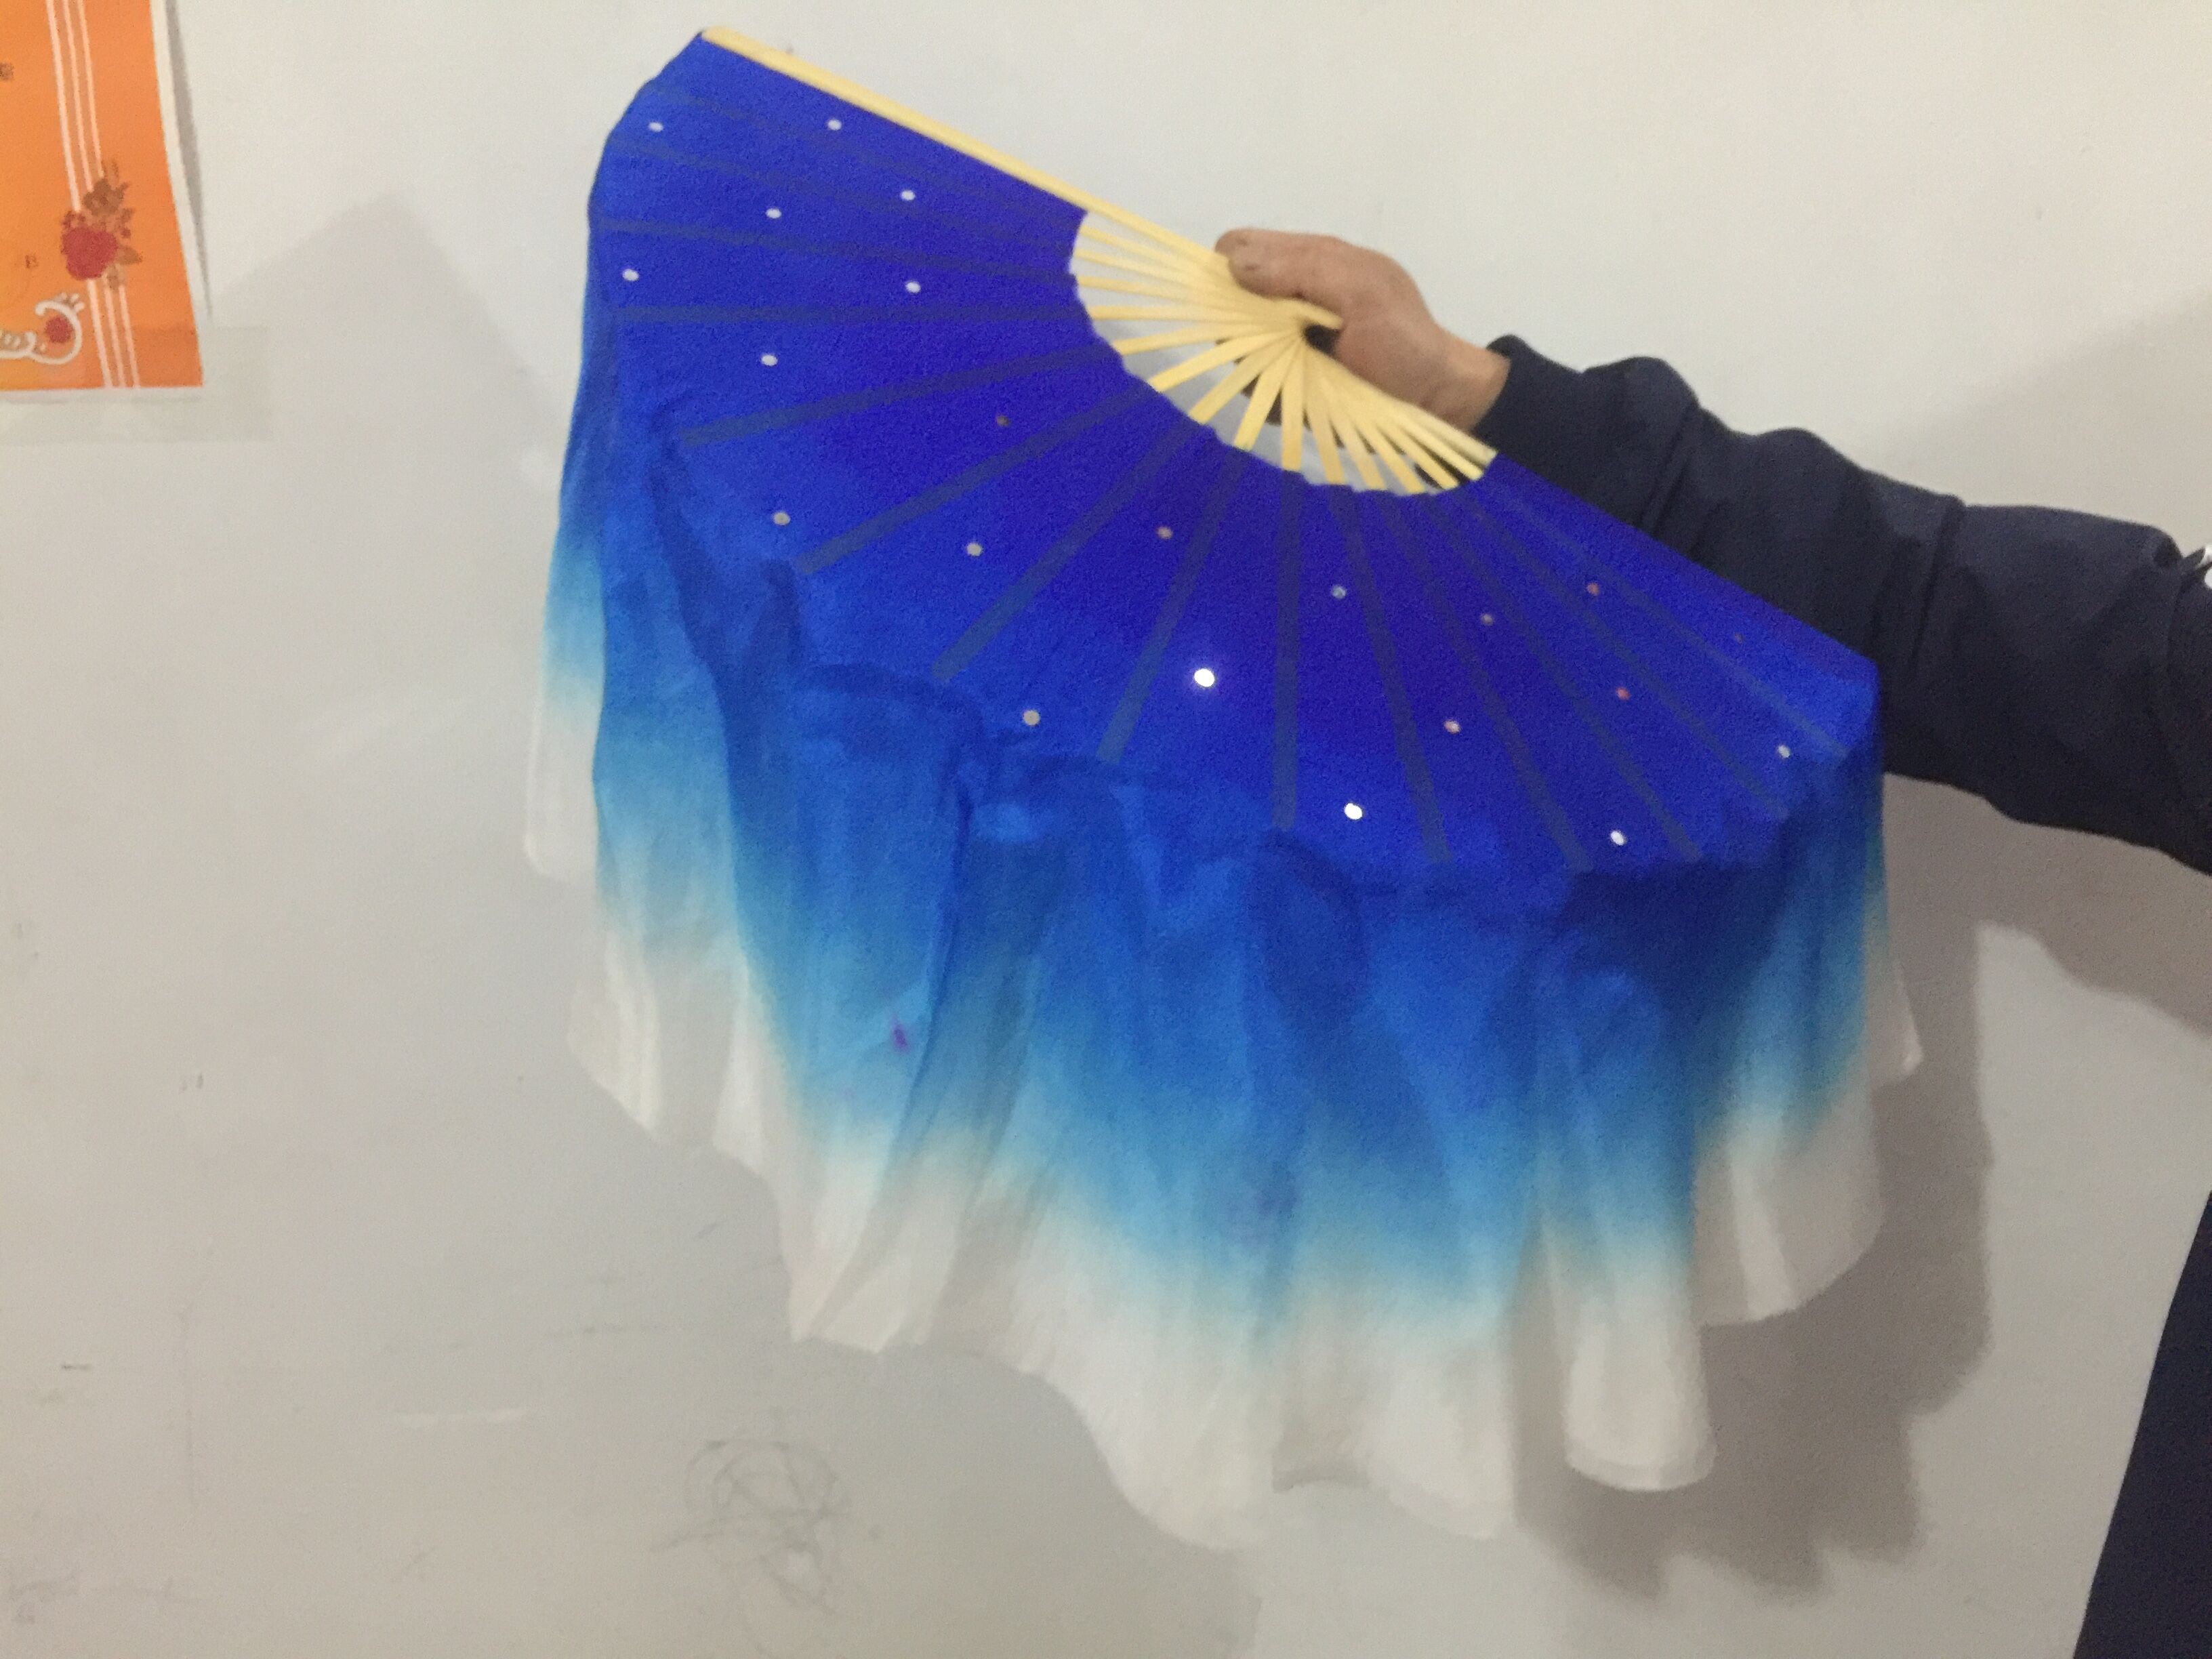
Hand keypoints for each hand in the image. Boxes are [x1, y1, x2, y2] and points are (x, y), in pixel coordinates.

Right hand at [1214, 229, 1508, 430]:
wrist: (1433, 401)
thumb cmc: (1404, 342)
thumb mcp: (1362, 292)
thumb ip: (1301, 269)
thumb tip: (1231, 263)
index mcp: (1307, 261)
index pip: (1237, 248)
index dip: (1226, 269)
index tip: (1245, 302)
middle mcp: (1288, 298)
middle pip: (1227, 302)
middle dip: (1242, 328)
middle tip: (1283, 345)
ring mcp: (1284, 342)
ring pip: (1236, 350)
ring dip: (1260, 368)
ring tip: (1305, 376)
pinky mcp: (1288, 382)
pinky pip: (1257, 389)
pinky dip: (1274, 398)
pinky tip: (1307, 397)